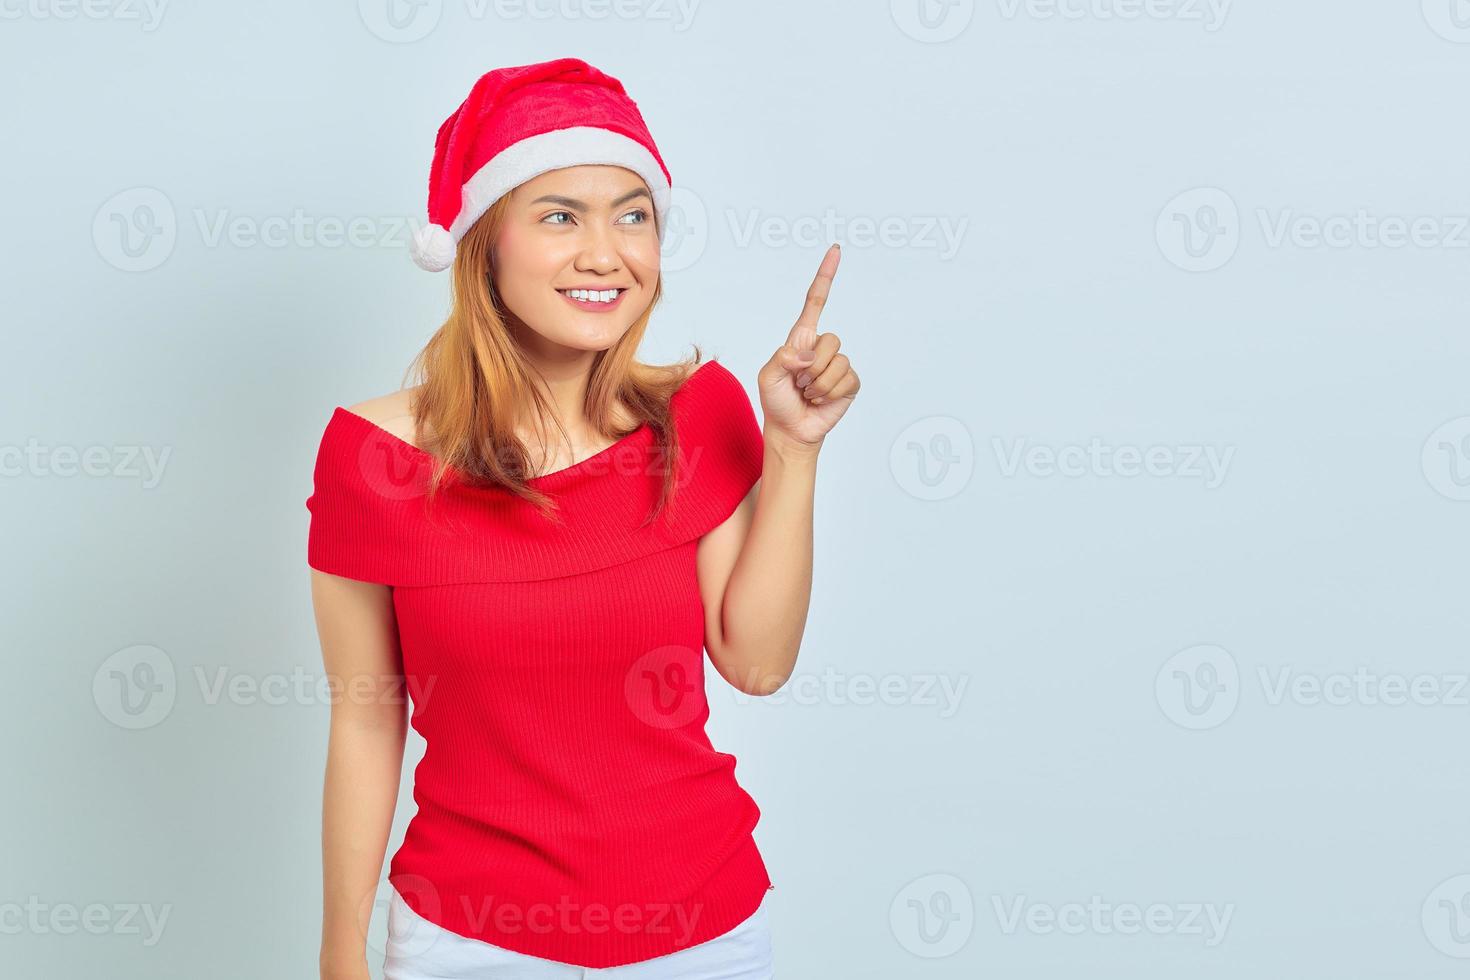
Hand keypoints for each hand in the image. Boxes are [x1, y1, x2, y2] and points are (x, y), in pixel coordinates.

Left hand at [757, 243, 860, 453]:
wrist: (791, 430)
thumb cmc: (777, 401)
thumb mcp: (768, 377)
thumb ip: (782, 359)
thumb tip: (806, 355)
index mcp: (801, 339)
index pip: (815, 302)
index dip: (825, 276)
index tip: (835, 251)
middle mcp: (821, 348)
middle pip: (831, 340)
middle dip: (812, 367)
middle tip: (799, 383)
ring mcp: (837, 365)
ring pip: (838, 362)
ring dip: (819, 384)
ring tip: (808, 393)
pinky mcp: (849, 383)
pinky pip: (846, 380)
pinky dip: (830, 394)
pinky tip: (820, 400)